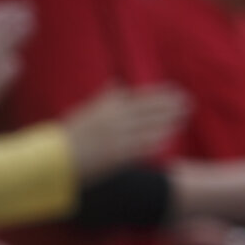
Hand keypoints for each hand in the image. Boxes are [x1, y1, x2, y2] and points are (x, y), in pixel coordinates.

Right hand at [63, 86, 187, 183]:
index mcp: (108, 108)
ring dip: (169, 120)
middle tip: (188, 101)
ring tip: (184, 116)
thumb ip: (105, 98)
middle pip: (150, 110)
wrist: (56, 159)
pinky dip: (156, 140)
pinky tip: (168, 136)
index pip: (141, 97)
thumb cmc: (69, 135)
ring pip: (150, 126)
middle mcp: (116, 121)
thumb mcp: (85, 110)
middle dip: (171, 105)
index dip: (161, 94)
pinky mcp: (118, 156)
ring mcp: (118, 139)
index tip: (175, 90)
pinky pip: (142, 146)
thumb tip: (118, 85)